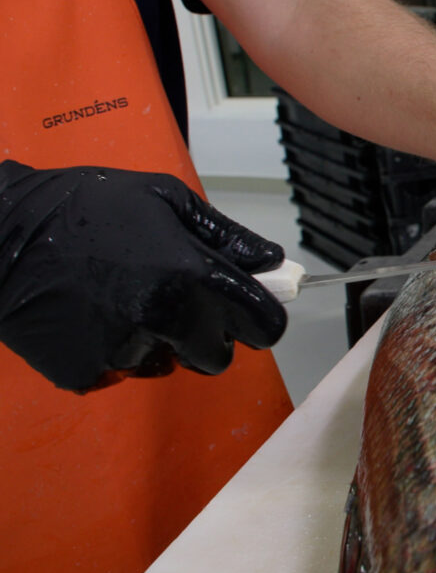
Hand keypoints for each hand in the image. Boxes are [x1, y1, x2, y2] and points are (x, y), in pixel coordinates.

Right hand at [0, 161, 286, 390]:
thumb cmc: (90, 204)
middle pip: (219, 356)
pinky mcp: (86, 372)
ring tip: (126, 297)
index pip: (262, 324)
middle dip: (210, 335)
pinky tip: (95, 314)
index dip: (263, 319)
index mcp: (191, 273)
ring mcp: (122, 349)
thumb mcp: (168, 200)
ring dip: (161, 341)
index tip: (254, 312)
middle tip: (182, 300)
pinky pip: (123, 370)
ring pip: (170, 364)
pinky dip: (118, 350)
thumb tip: (271, 262)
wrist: (2, 231)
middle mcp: (163, 318)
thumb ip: (228, 237)